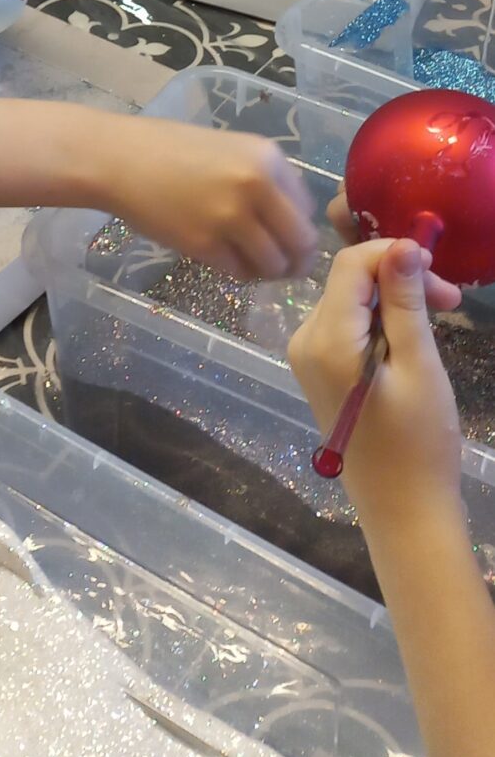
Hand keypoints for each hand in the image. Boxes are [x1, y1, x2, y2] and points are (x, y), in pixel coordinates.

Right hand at [109, 117, 318, 279]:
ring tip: (247, 260)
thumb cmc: (172, 150)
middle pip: (301, 242)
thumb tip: (293, 224)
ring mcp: (230, 217)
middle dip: (295, 260)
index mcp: (268, 158)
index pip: (308, 209)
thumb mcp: (233, 150)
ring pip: (273, 264)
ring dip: (265, 270)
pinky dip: (237, 272)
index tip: (284, 236)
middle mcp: (257, 186)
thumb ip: (267, 180)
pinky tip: (221, 257)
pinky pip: (239, 273)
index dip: (298, 227)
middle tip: (283, 267)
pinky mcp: (204, 244)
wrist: (120, 159)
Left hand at [288, 239, 462, 526]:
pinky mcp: (318, 370)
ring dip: (393, 300)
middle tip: (452, 299)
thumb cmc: (419, 443)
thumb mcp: (420, 365)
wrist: (403, 511)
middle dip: (399, 279)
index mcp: (325, 339)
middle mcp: (305, 341)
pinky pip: (347, 325)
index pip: (351, 264)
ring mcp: (307, 357)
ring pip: (350, 300)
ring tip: (440, 315)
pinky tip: (412, 338)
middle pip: (350, 281)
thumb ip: (405, 302)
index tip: (438, 269)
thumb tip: (402, 245)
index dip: (394, 253)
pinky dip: (380, 321)